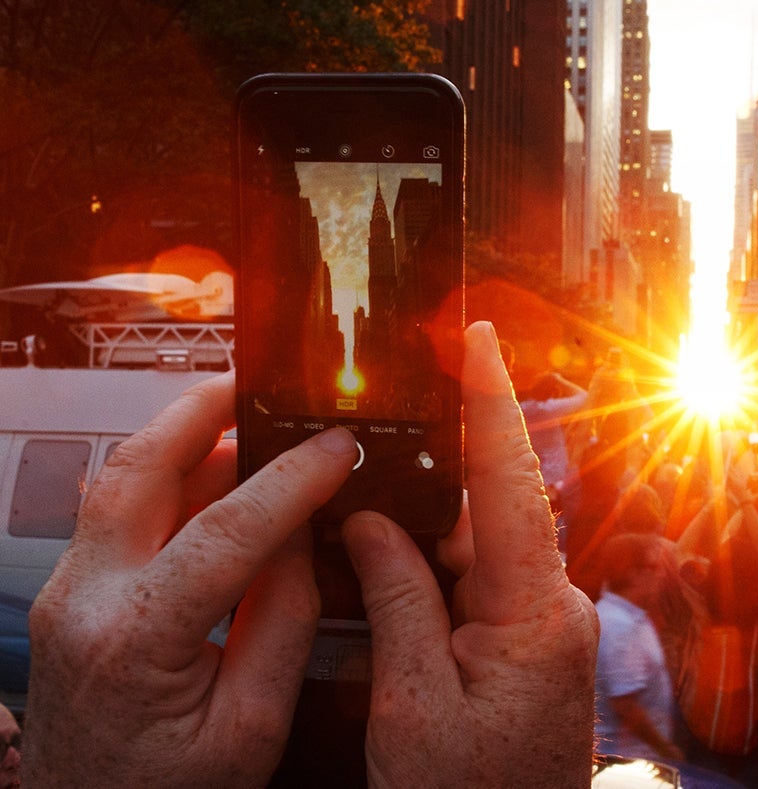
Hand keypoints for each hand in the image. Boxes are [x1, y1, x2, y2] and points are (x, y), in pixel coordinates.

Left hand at [24, 374, 357, 785]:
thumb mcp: (252, 726)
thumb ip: (284, 620)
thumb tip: (301, 534)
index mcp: (135, 641)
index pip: (227, 531)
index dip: (292, 480)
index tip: (338, 447)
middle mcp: (85, 602)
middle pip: (137, 469)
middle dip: (202, 412)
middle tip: (261, 383)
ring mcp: (68, 594)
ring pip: (120, 481)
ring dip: (184, 440)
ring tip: (249, 422)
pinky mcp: (74, 596)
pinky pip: (119, 513)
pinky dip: (170, 479)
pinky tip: (218, 478)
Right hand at [347, 322, 598, 787]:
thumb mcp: (410, 705)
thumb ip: (396, 600)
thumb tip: (373, 522)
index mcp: (533, 614)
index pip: (511, 485)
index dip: (490, 403)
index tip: (476, 338)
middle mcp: (555, 607)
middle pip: (488, 514)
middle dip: (426, 492)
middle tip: (366, 470)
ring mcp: (549, 625)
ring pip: (480, 550)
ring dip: (426, 542)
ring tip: (367, 540)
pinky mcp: (534, 641)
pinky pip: (484, 583)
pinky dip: (438, 575)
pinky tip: (396, 581)